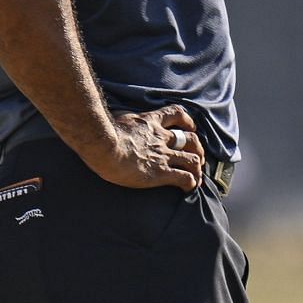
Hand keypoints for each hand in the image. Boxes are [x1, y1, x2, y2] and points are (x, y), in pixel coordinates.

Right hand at [87, 104, 205, 191]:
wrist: (104, 146)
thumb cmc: (104, 132)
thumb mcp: (119, 117)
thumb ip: (127, 119)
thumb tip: (121, 119)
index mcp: (151, 122)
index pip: (175, 114)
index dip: (187, 121)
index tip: (190, 128)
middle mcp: (161, 138)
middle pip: (190, 140)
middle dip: (198, 149)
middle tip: (198, 157)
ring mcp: (163, 156)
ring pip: (191, 160)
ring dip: (197, 169)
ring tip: (197, 176)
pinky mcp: (160, 173)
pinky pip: (183, 178)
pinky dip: (190, 183)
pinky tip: (189, 188)